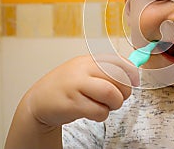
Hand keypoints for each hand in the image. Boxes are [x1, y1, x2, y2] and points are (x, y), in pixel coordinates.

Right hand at [5, 54, 138, 147]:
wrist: (38, 101)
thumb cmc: (67, 86)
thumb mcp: (85, 71)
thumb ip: (107, 71)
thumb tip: (133, 73)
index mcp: (88, 60)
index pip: (118, 61)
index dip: (131, 72)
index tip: (134, 81)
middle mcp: (83, 70)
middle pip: (118, 77)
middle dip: (125, 91)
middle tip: (119, 97)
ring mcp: (76, 86)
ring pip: (111, 94)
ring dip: (115, 103)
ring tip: (107, 106)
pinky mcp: (72, 104)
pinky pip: (99, 111)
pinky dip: (102, 115)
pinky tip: (94, 112)